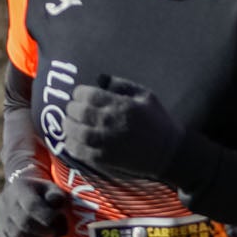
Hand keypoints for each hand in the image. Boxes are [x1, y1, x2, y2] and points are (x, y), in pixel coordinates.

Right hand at [0, 173, 72, 236]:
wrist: (26, 196)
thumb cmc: (45, 194)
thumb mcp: (54, 190)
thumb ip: (57, 195)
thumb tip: (54, 201)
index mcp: (19, 187)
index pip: (31, 206)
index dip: (47, 217)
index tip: (62, 220)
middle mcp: (5, 201)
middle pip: (23, 223)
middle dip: (45, 232)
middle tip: (58, 232)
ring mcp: (0, 217)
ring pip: (18, 236)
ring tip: (51, 236)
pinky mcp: (0, 231)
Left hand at [60, 76, 186, 179]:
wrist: (168, 153)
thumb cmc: (158, 121)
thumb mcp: (146, 96)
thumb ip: (122, 85)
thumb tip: (100, 78)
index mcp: (120, 105)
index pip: (87, 94)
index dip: (79, 93)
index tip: (80, 95)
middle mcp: (110, 122)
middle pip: (78, 111)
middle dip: (72, 108)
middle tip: (73, 109)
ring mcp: (105, 142)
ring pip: (74, 131)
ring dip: (68, 125)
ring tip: (70, 124)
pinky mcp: (103, 159)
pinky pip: (78, 150)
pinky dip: (71, 144)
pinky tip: (72, 140)